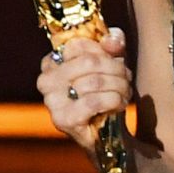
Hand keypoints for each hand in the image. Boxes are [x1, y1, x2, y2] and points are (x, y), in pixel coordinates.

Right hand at [35, 27, 132, 149]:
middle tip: (127, 78)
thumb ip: (112, 43)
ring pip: (95, 81)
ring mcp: (52, 102)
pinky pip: (95, 101)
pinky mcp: (64, 120)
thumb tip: (112, 40)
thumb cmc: (106, 91)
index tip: (116, 61)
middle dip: (116, 69)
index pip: (79, 44)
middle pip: (89, 62)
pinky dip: (114, 101)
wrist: (109, 132)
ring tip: (125, 92)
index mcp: (51, 63)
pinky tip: (119, 104)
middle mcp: (45, 81)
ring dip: (120, 86)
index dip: (104, 51)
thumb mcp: (112, 61)